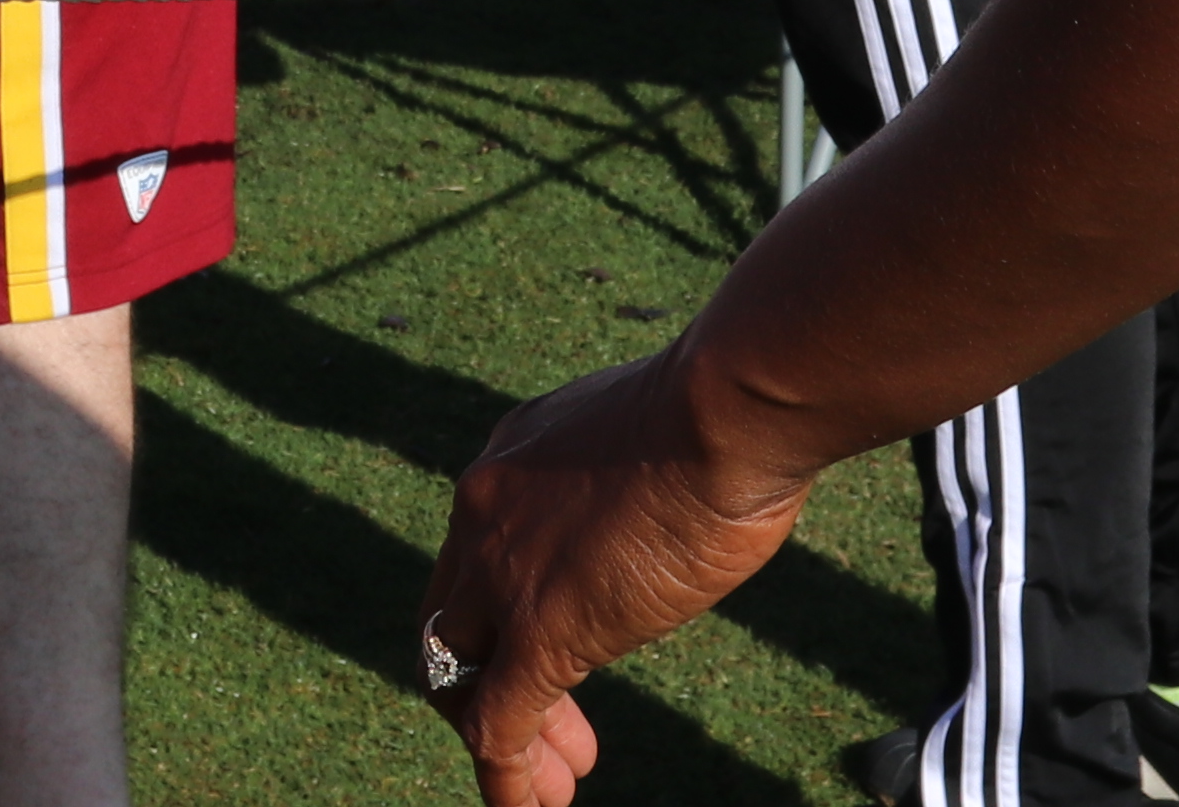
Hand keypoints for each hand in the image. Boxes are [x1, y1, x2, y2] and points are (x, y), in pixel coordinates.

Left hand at [421, 340, 818, 806]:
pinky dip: (507, 777)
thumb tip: (664, 503)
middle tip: (558, 739)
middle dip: (491, 685)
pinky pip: (498, 725)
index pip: (480, 554)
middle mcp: (486, 511)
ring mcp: (505, 574)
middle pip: (454, 621)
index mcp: (514, 459)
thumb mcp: (648, 438)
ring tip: (552, 788)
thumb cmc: (720, 412)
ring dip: (502, 742)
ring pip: (461, 678)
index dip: (504, 617)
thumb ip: (626, 481)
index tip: (557, 653)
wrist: (724, 409)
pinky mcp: (541, 631)